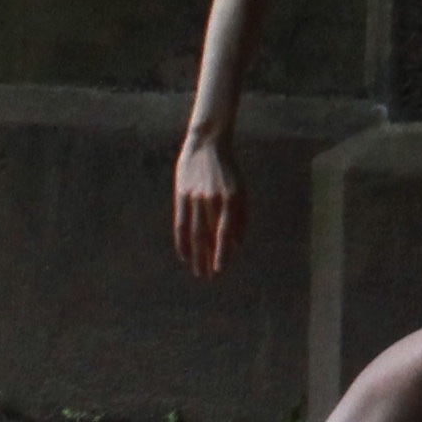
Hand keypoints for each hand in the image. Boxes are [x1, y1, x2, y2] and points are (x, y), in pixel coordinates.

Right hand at [172, 136, 241, 276]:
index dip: (221, 252)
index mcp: (230, 198)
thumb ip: (240, 217)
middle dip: (207, 258)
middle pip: (207, 235)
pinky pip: (180, 222)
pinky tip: (184, 255)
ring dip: (195, 254)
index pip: (224, 231)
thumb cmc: (227, 171)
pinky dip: (181, 241)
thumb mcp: (240, 190)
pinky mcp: (182, 194)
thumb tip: (237, 244)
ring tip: (197, 270)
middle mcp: (212, 199)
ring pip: (193, 232)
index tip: (220, 269)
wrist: (208, 143)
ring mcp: (195, 197)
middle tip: (207, 277)